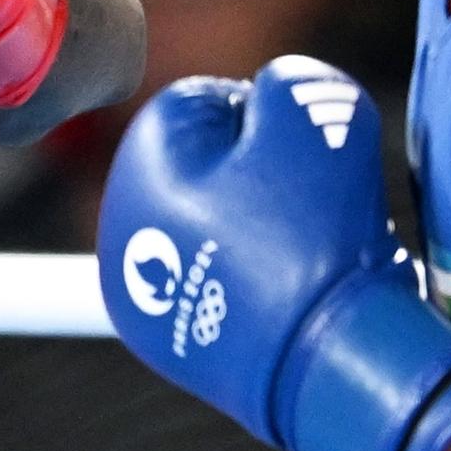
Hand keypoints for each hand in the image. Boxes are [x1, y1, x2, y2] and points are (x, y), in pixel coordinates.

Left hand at [97, 56, 450, 450]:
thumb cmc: (318, 235)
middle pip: (206, 169)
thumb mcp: (319, 117)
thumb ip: (291, 82)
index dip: (268, 117)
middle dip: (263, 175)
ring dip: (264, 228)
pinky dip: (257, 282)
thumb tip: (274, 94)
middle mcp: (122, 232)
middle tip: (310, 204)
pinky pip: (222, 285)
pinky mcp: (175, 345)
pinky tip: (293, 295)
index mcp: (140, 166)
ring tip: (308, 252)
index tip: (305, 153)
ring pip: (217, 228)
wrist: (328, 368)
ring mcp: (143, 296)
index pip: (202, 102)